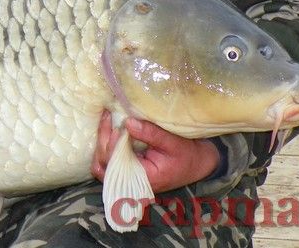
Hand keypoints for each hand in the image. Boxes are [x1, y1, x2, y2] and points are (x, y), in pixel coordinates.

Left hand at [90, 110, 218, 192]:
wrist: (197, 164)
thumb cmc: (187, 156)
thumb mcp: (173, 143)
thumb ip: (151, 134)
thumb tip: (127, 123)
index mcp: (143, 178)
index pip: (115, 165)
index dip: (112, 144)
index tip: (117, 125)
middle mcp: (131, 181)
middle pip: (103, 165)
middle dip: (103, 139)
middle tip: (107, 116)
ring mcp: (128, 176)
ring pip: (102, 165)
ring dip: (101, 144)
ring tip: (107, 121)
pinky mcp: (128, 169)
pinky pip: (110, 161)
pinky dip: (105, 147)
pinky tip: (109, 129)